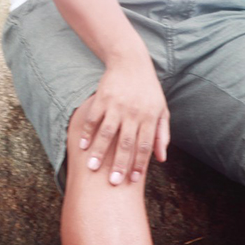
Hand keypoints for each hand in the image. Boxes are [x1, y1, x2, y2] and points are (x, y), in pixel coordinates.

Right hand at [79, 57, 169, 185]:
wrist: (131, 61)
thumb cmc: (148, 90)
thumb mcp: (161, 110)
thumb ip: (162, 134)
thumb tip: (161, 159)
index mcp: (150, 117)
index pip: (145, 145)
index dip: (140, 164)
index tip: (133, 181)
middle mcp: (133, 112)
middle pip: (126, 143)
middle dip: (119, 164)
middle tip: (113, 182)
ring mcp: (116, 105)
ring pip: (107, 133)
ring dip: (99, 151)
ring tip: (92, 168)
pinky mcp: (102, 98)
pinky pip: (93, 119)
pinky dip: (87, 132)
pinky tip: (81, 146)